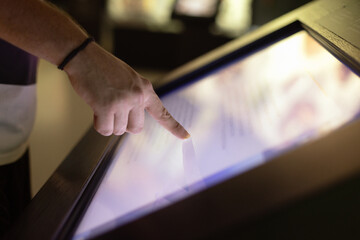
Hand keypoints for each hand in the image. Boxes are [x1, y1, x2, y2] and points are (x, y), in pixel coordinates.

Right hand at [64, 42, 189, 138]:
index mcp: (145, 89)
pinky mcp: (106, 107)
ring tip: (102, 105)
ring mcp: (122, 102)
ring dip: (109, 123)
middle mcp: (137, 97)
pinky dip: (99, 125)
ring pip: (118, 130)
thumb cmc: (104, 68)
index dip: (174, 127)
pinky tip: (95, 109)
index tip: (186, 137)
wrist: (85, 57)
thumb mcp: (129, 79)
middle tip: (113, 112)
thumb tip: (132, 121)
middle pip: (136, 128)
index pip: (162, 113)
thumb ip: (136, 97)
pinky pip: (104, 130)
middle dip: (124, 124)